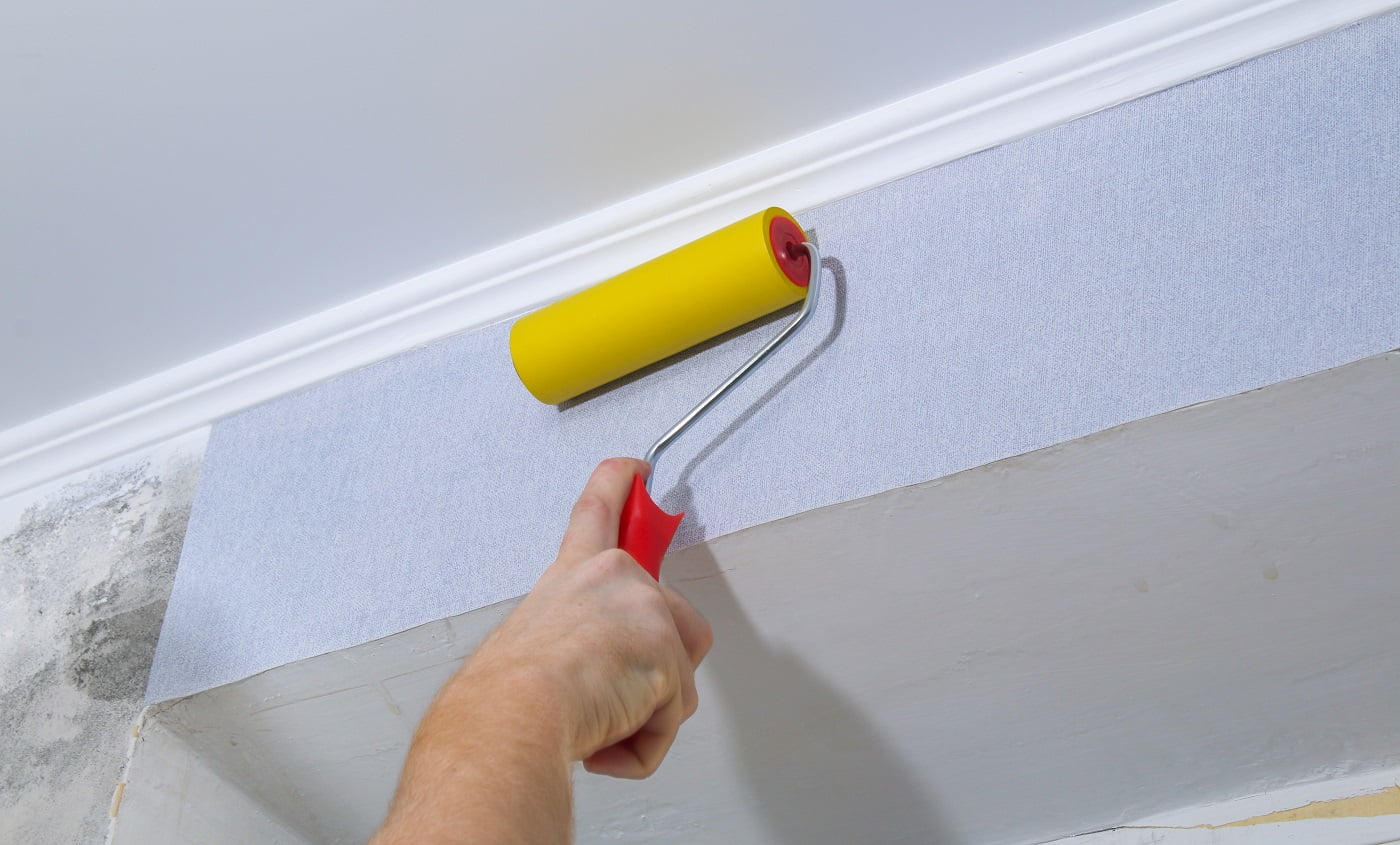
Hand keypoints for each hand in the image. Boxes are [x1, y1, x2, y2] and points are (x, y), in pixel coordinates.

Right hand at [464, 457, 712, 777]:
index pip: (598, 511)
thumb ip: (578, 638)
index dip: (620, 483)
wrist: (512, 715)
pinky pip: (670, 716)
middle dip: (657, 668)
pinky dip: (642, 743)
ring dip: (645, 712)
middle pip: (672, 616)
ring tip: (598, 717)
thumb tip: (593, 674)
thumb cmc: (505, 692)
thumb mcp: (535, 642)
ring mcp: (646, 610)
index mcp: (573, 573)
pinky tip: (605, 739)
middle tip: (619, 694)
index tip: (636, 468)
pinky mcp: (667, 652)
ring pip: (679, 674)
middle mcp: (613, 577)